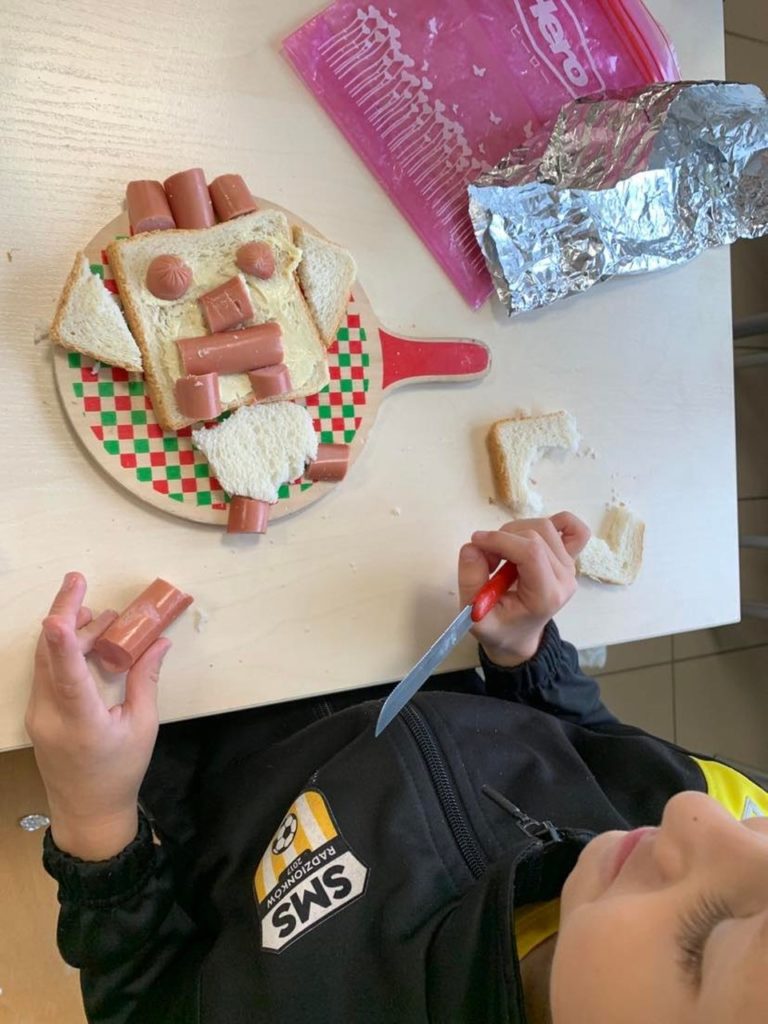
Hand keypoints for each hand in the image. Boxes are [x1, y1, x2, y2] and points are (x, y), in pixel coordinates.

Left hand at [25, 573, 169, 859]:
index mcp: (80, 721)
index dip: (62, 642)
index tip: (58, 614)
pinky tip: (89, 641)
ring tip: (99, 614)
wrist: (88, 812)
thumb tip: (159, 641)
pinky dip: (64, 651)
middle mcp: (49, 714)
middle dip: (65, 614)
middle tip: (80, 582)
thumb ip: (146, 679)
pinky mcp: (37, 713)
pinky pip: (46, 673)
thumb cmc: (120, 772)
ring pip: (45, 660)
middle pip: (48, 654)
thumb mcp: (142, 726)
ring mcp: (37, 713)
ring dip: (68, 632)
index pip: (66, 675)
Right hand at [457, 513, 589, 667]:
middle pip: (535, 535)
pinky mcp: (568, 559)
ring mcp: (569, 567)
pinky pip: (576, 531)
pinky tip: (532, 535)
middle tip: (485, 560)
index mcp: (546, 596)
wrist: (518, 637)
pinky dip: (557, 523)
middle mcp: (564, 578)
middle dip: (502, 539)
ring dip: (515, 532)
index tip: (475, 543)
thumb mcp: (475, 616)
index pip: (531, 552)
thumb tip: (473, 545)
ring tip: (500, 554)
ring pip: (545, 527)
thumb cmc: (498, 629)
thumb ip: (470, 581)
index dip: (500, 540)